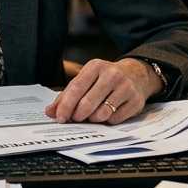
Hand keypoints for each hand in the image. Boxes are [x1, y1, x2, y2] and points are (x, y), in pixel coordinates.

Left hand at [44, 58, 164, 124]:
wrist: (136, 75)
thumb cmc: (105, 79)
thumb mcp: (86, 80)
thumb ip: (67, 95)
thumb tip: (50, 112)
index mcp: (95, 66)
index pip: (76, 88)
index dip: (66, 105)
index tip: (60, 117)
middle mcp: (112, 75)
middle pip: (87, 103)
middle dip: (78, 115)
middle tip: (76, 118)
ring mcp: (126, 87)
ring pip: (102, 114)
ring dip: (93, 119)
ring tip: (92, 115)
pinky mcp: (136, 101)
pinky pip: (115, 120)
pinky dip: (108, 121)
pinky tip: (108, 113)